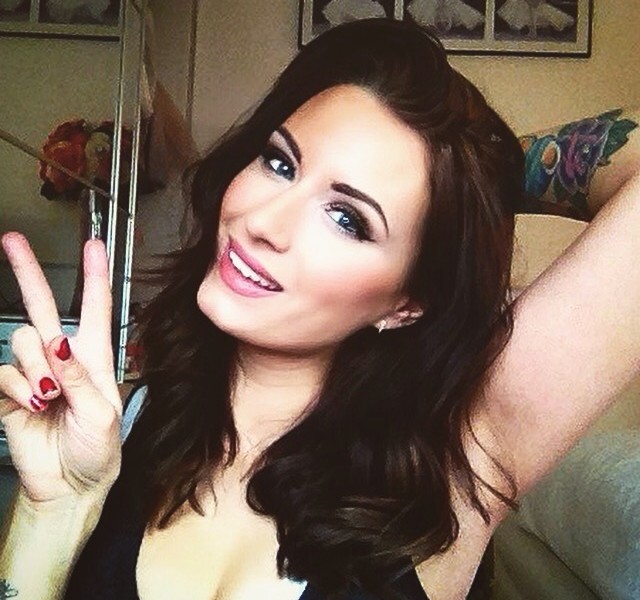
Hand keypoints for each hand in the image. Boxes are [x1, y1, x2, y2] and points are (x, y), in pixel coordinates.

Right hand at [0, 232, 121, 504]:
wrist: (70, 485)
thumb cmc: (98, 450)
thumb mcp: (102, 413)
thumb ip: (80, 377)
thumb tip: (59, 343)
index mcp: (93, 357)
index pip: (95, 308)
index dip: (95, 276)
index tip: (93, 245)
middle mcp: (62, 358)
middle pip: (42, 306)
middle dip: (28, 272)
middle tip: (12, 240)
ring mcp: (33, 373)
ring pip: (22, 340)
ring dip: (35, 366)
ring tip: (49, 395)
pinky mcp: (9, 392)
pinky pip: (3, 373)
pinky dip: (17, 388)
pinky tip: (33, 404)